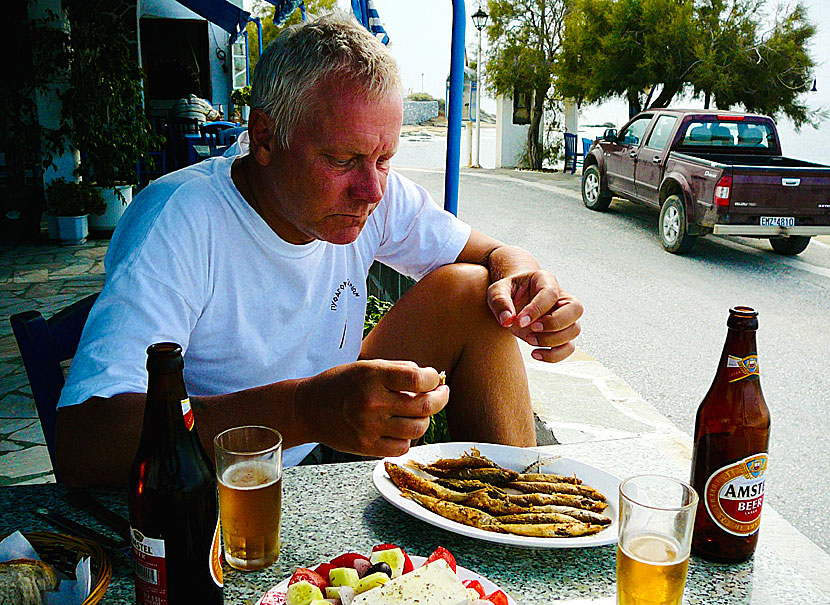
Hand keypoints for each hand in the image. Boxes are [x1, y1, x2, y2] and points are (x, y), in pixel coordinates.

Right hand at [296, 360, 447, 456]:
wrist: (307, 408)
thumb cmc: (342, 383)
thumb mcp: (368, 366)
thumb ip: (400, 371)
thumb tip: (432, 381)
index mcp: (373, 376)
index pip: (418, 379)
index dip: (433, 379)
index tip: (434, 379)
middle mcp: (371, 402)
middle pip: (424, 406)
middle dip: (440, 399)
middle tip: (441, 394)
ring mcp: (369, 427)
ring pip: (418, 429)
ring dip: (424, 419)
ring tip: (417, 412)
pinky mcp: (366, 447)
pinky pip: (402, 447)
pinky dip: (407, 438)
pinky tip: (400, 428)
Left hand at [487, 270, 582, 362]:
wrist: (512, 300)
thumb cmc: (508, 292)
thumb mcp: (497, 291)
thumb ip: (499, 301)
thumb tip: (507, 320)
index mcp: (546, 281)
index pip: (551, 293)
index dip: (537, 309)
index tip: (519, 321)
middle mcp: (561, 298)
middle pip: (576, 309)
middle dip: (554, 323)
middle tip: (532, 329)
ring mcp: (565, 316)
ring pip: (574, 330)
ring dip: (552, 340)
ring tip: (529, 340)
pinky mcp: (562, 334)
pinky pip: (569, 348)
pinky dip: (554, 355)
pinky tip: (535, 353)